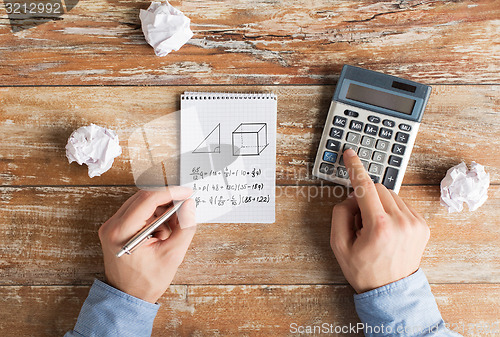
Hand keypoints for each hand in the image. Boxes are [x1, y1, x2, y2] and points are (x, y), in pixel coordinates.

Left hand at [98, 187, 195, 302]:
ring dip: (160, 210)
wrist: (128, 297)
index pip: (148, 200)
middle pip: (143, 198)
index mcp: (122, 232)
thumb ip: (184, 227)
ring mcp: (112, 226)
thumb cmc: (146, 281)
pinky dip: (153, 216)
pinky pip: (137, 212)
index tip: (187, 193)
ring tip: (172, 228)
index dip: (171, 193)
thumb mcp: (172, 255)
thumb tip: (189, 205)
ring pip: (141, 203)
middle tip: (184, 207)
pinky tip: (162, 231)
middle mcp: (112, 226)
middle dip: (167, 201)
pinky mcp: (116, 228)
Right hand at [330, 149, 429, 292]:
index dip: (355, 168)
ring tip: (374, 228)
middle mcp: (401, 221)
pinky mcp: (422, 226)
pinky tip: (387, 229)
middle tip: (359, 220)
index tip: (350, 154)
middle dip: (365, 197)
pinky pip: (402, 205)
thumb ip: (340, 214)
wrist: (391, 291)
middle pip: (378, 189)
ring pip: (391, 195)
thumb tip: (351, 196)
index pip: (365, 187)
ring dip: (379, 204)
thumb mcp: (339, 245)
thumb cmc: (364, 270)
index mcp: (379, 226)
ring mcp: (415, 223)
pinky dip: (391, 210)